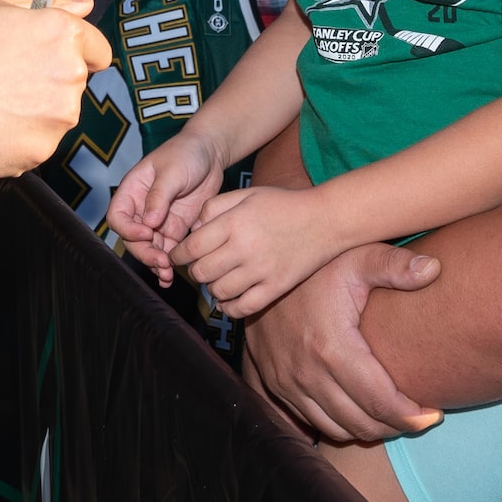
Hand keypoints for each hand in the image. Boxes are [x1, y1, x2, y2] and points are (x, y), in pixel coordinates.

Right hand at [0, 0, 109, 179]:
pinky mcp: (40, 151)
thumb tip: (82, 4)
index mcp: (61, 34)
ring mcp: (57, 117)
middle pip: (74, 83)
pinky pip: (36, 143)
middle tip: (4, 79)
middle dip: (48, 80)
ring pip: (56, 115)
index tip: (55, 58)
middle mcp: (69, 75)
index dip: (79, 52)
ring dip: (34, 111)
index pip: (98, 49)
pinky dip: (17, 138)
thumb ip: (43, 6)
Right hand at [107, 128, 226, 286]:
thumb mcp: (171, 171)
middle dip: (145, 252)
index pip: (118, 217)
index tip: (147, 233)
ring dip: (156, 263)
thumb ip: (159, 196)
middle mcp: (141, 209)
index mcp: (132, 191)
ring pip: (149, 248)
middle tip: (162, 262)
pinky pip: (167, 249)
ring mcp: (158, 221)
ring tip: (167, 275)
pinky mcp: (174, 229)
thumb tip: (148, 222)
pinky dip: (169, 263)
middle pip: (133, 238)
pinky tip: (172, 276)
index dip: (128, 229)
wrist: (210, 153)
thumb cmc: (186, 152)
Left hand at [172, 185, 338, 318]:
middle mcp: (245, 248)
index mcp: (234, 222)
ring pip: (218, 291)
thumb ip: (214, 207)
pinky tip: (227, 300)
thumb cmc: (282, 204)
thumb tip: (193, 230)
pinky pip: (242, 308)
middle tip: (198, 266)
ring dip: (211, 288)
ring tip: (215, 279)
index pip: (192, 246)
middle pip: (201, 272)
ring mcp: (261, 271)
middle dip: (194, 271)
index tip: (176, 256)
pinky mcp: (276, 288)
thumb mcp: (246, 194)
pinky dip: (229, 307)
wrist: (324, 219)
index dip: (178, 254)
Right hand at [243, 244, 442, 443]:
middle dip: (396, 426)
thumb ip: (394, 265)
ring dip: (369, 429)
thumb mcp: (356, 257)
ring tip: (392, 414)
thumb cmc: (316, 265)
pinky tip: (359, 408)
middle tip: (418, 416)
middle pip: (361, 424)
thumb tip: (434, 269)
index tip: (434, 414)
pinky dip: (340, 423)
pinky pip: (312, 422)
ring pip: (337, 429)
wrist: (260, 272)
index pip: (379, 402)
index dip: (412, 416)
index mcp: (332, 348)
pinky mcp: (276, 385)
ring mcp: (288, 382)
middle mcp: (307, 373)